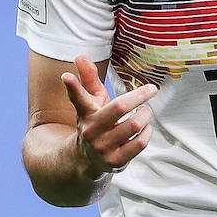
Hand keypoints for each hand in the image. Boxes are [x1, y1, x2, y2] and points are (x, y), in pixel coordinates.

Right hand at [60, 54, 156, 175]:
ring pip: (134, 124)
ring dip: (145, 115)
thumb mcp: (91, 101)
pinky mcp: (116, 161)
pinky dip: (147, 132)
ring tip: (145, 112)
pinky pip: (140, 143)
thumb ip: (88, 78)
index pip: (78, 98)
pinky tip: (145, 129)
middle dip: (139, 96)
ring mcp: (103, 147)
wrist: (85, 160)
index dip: (72, 86)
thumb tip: (80, 55)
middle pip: (119, 108)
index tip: (66, 76)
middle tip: (151, 89)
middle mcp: (92, 130)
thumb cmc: (94, 123)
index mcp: (86, 113)